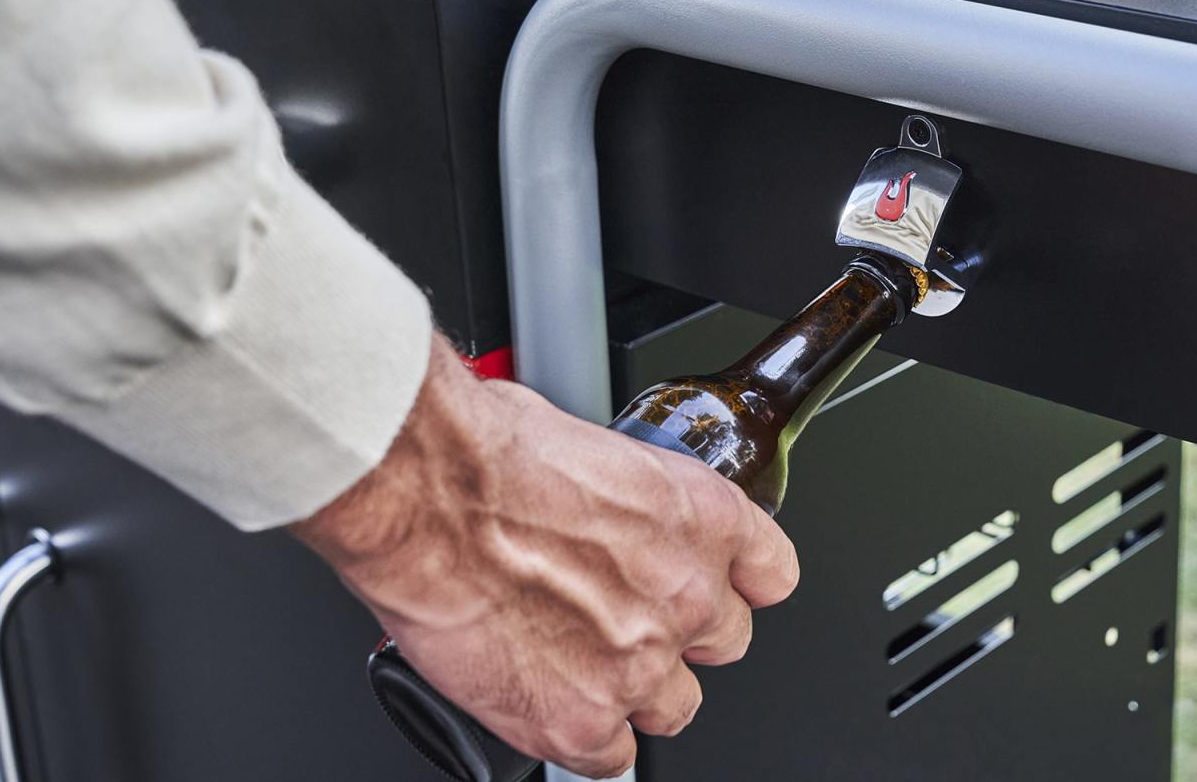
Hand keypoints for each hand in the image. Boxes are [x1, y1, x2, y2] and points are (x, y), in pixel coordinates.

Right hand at [289, 334, 799, 778]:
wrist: (426, 493)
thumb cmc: (489, 451)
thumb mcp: (594, 446)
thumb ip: (629, 500)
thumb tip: (612, 510)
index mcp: (704, 517)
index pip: (771, 574)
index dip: (736, 584)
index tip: (716, 585)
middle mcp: (688, 595)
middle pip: (724, 644)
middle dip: (678, 633)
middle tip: (621, 617)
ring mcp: (639, 666)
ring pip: (672, 708)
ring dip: (633, 690)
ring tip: (575, 659)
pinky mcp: (578, 721)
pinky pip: (610, 758)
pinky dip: (580, 735)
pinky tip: (546, 700)